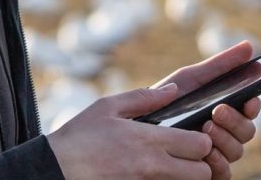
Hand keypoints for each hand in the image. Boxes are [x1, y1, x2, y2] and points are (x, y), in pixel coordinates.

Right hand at [47, 83, 213, 178]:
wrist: (57, 169)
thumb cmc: (80, 136)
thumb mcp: (107, 107)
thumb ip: (144, 98)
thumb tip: (173, 90)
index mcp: (148, 139)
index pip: (200, 144)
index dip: (202, 139)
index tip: (192, 134)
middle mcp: (153, 166)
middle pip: (203, 172)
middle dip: (201, 162)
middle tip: (187, 153)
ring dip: (187, 175)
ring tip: (172, 164)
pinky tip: (155, 172)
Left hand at [153, 41, 260, 178]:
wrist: (135, 125)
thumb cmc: (166, 100)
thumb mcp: (190, 79)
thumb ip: (219, 65)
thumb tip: (249, 46)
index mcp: (225, 110)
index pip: (249, 110)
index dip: (253, 105)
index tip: (249, 99)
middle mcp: (224, 133)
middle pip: (247, 132)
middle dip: (236, 121)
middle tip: (217, 111)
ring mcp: (215, 153)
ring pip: (237, 151)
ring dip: (225, 139)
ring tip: (205, 126)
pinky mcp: (203, 172)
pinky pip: (223, 173)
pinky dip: (217, 162)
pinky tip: (205, 152)